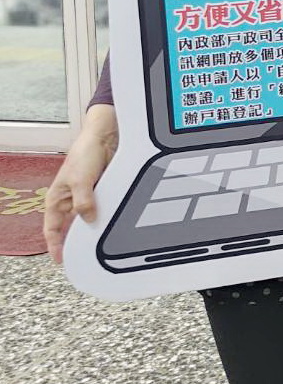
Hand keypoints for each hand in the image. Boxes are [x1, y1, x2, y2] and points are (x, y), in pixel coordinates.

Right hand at [44, 104, 117, 263]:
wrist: (105, 136)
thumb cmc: (85, 152)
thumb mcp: (81, 180)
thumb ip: (84, 202)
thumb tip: (90, 220)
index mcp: (57, 199)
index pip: (52, 228)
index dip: (55, 245)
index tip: (61, 259)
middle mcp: (71, 200)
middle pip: (73, 226)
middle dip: (79, 238)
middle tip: (88, 255)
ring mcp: (88, 196)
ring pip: (91, 218)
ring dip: (97, 225)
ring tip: (104, 240)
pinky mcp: (103, 191)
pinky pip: (105, 207)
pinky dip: (109, 214)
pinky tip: (116, 220)